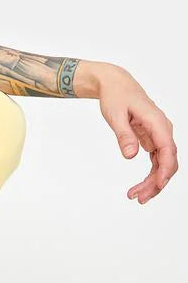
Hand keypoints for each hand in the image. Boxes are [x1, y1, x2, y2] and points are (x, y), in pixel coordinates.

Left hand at [96, 64, 177, 203]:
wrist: (116, 85)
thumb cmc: (115, 97)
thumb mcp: (114, 115)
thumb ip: (124, 135)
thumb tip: (130, 156)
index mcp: (157, 122)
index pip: (168, 149)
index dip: (165, 169)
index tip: (158, 185)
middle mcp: (162, 130)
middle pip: (167, 161)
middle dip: (156, 182)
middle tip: (138, 198)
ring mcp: (159, 135)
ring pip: (163, 164)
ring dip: (153, 182)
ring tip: (136, 196)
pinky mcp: (152, 139)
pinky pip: (156, 161)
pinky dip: (150, 175)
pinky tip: (139, 187)